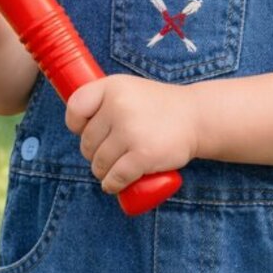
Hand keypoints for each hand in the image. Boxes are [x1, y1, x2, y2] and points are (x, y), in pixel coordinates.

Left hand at [66, 75, 200, 194]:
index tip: (86, 130)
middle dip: (93, 153)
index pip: (75, 108)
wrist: (197, 117)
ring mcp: (131, 132)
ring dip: (102, 172)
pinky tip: (114, 185)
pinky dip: (112, 185)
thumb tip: (76, 126)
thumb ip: (104, 99)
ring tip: (113, 169)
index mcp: (112, 87)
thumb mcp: (129, 89)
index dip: (76, 124)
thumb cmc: (158, 106)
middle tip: (108, 154)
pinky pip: (116, 177)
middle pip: (87, 142)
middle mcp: (119, 107)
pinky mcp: (143, 155)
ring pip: (99, 163)